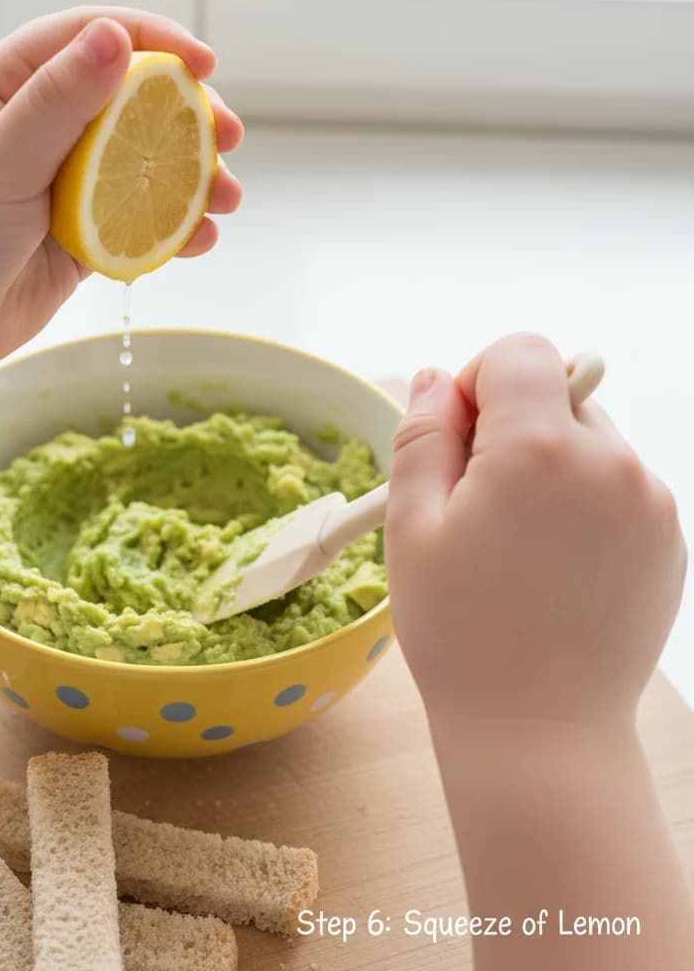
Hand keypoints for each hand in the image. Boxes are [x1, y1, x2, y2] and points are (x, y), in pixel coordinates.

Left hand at [0, 8, 242, 372]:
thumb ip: (57, 102)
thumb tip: (114, 38)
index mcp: (2, 89)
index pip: (86, 42)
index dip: (151, 42)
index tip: (203, 64)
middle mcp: (35, 130)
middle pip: (127, 102)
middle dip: (185, 116)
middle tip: (228, 135)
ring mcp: (59, 185)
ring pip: (140, 164)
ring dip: (190, 178)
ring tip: (227, 198)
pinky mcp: (77, 237)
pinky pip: (136, 221)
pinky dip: (171, 227)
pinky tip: (199, 238)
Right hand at [386, 333, 685, 729]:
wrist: (539, 729)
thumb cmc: (460, 633)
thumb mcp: (412, 528)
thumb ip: (423, 436)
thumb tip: (433, 378)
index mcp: (542, 452)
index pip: (522, 352)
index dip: (477, 381)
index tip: (457, 437)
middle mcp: (612, 464)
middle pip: (557, 393)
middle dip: (510, 427)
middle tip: (477, 504)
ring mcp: (650, 502)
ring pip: (589, 438)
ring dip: (547, 463)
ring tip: (516, 541)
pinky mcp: (668, 537)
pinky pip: (617, 484)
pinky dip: (581, 499)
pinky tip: (552, 562)